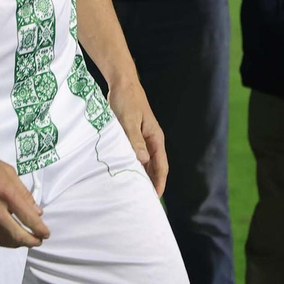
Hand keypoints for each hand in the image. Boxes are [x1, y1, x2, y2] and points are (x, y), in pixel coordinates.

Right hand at [0, 139, 50, 247]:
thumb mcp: (9, 172)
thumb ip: (23, 194)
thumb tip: (37, 213)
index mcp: (5, 192)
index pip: (28, 218)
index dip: (39, 229)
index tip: (46, 234)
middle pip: (15, 235)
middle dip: (30, 241)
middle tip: (37, 241)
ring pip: (1, 240)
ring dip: (15, 244)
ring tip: (22, 241)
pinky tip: (4, 236)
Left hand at [108, 78, 168, 196]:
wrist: (122, 83)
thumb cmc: (125, 100)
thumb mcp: (128, 120)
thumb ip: (134, 140)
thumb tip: (143, 160)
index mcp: (155, 138)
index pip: (161, 166)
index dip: (159, 183)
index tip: (155, 198)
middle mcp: (152, 140)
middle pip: (155, 167)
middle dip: (152, 183)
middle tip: (144, 201)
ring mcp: (143, 137)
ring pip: (146, 162)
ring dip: (143, 175)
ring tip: (136, 191)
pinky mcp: (134, 134)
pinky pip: (137, 155)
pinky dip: (134, 165)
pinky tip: (126, 172)